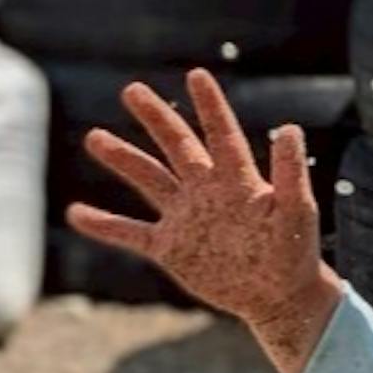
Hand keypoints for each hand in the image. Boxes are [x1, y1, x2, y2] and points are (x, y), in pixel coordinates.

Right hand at [70, 69, 341, 372]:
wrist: (279, 297)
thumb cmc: (294, 253)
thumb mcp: (296, 211)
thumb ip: (290, 172)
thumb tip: (291, 129)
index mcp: (237, 179)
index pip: (220, 134)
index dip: (209, 105)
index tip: (196, 75)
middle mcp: (207, 190)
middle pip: (177, 145)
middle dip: (155, 118)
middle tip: (131, 90)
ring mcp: (186, 217)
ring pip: (149, 180)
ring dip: (122, 159)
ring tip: (94, 137)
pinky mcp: (171, 248)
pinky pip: (131, 233)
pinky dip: (104, 225)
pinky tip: (75, 213)